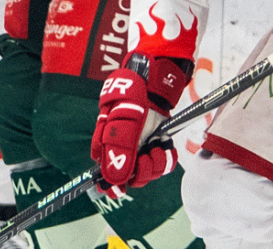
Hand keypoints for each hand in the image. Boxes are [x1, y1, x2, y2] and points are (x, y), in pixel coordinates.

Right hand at [91, 53, 190, 196]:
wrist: (154, 82)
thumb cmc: (132, 97)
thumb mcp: (123, 121)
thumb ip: (119, 150)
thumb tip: (115, 181)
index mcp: (107, 145)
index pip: (106, 173)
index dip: (113, 185)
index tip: (120, 191)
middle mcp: (124, 149)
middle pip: (130, 177)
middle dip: (140, 172)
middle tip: (145, 157)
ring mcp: (141, 147)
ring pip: (148, 173)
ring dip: (155, 164)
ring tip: (157, 148)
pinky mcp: (158, 144)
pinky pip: (163, 163)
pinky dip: (166, 158)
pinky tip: (164, 146)